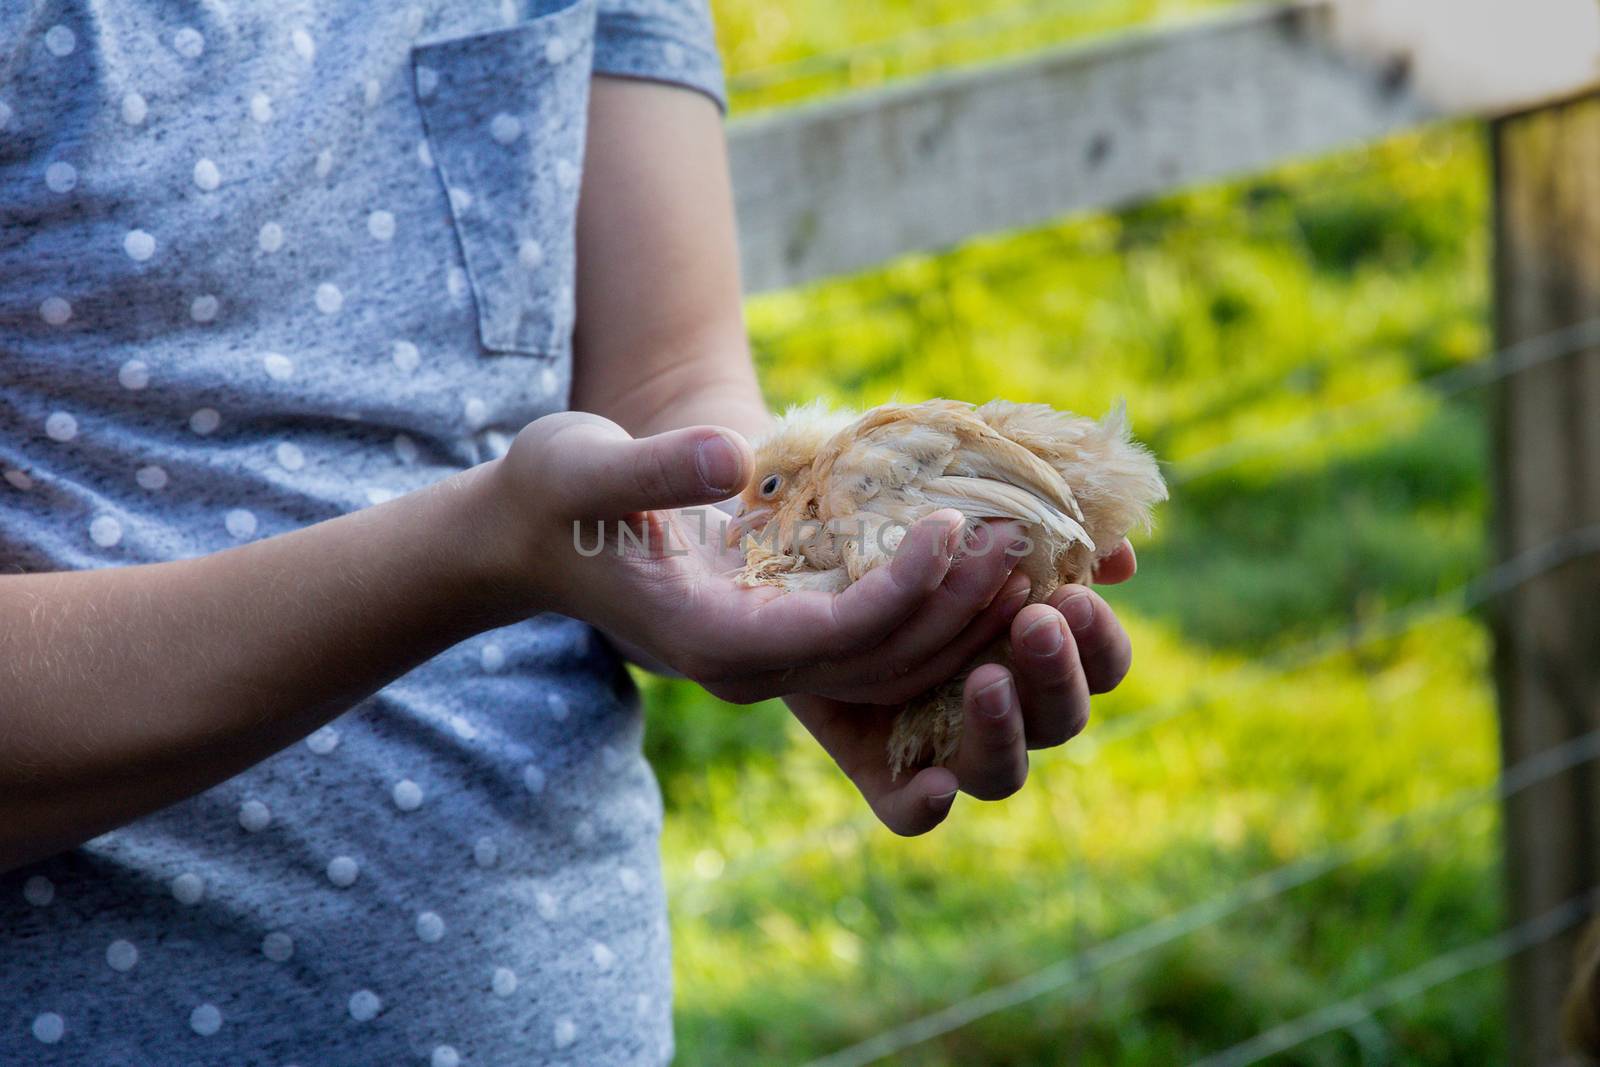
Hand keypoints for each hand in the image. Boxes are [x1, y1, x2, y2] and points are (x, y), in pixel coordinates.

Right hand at [481, 413, 1040, 701]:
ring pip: (887, 662)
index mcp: (712, 640)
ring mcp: (769, 654)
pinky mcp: (782, 629)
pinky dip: (928, 605)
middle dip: (955, 609)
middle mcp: (751, 664)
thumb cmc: (549, 497)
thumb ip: (654, 468)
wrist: (526, 536)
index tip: (955, 527)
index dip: (905, 588)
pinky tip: (971, 554)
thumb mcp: (584, 468)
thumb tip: (730, 454)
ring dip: (955, 616)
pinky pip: (873, 637)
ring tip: (1020, 552)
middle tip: (1021, 541)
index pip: (838, 635)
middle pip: (881, 662)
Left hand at [784, 545, 1135, 835]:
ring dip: (1004, 729)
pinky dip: (926, 807)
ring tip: (986, 679)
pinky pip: (906, 812)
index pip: (1100, 666)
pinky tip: (935, 784)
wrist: (787, 578)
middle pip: (1062, 721)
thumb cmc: (888, 545)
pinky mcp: (879, 769)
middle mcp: (1001, 709)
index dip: (1100, 641)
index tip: (1074, 594)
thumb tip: (1119, 560)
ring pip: (999, 774)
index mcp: (1034, 653)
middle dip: (1055, 673)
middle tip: (1033, 621)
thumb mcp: (955, 525)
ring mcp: (944, 747)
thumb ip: (1031, 534)